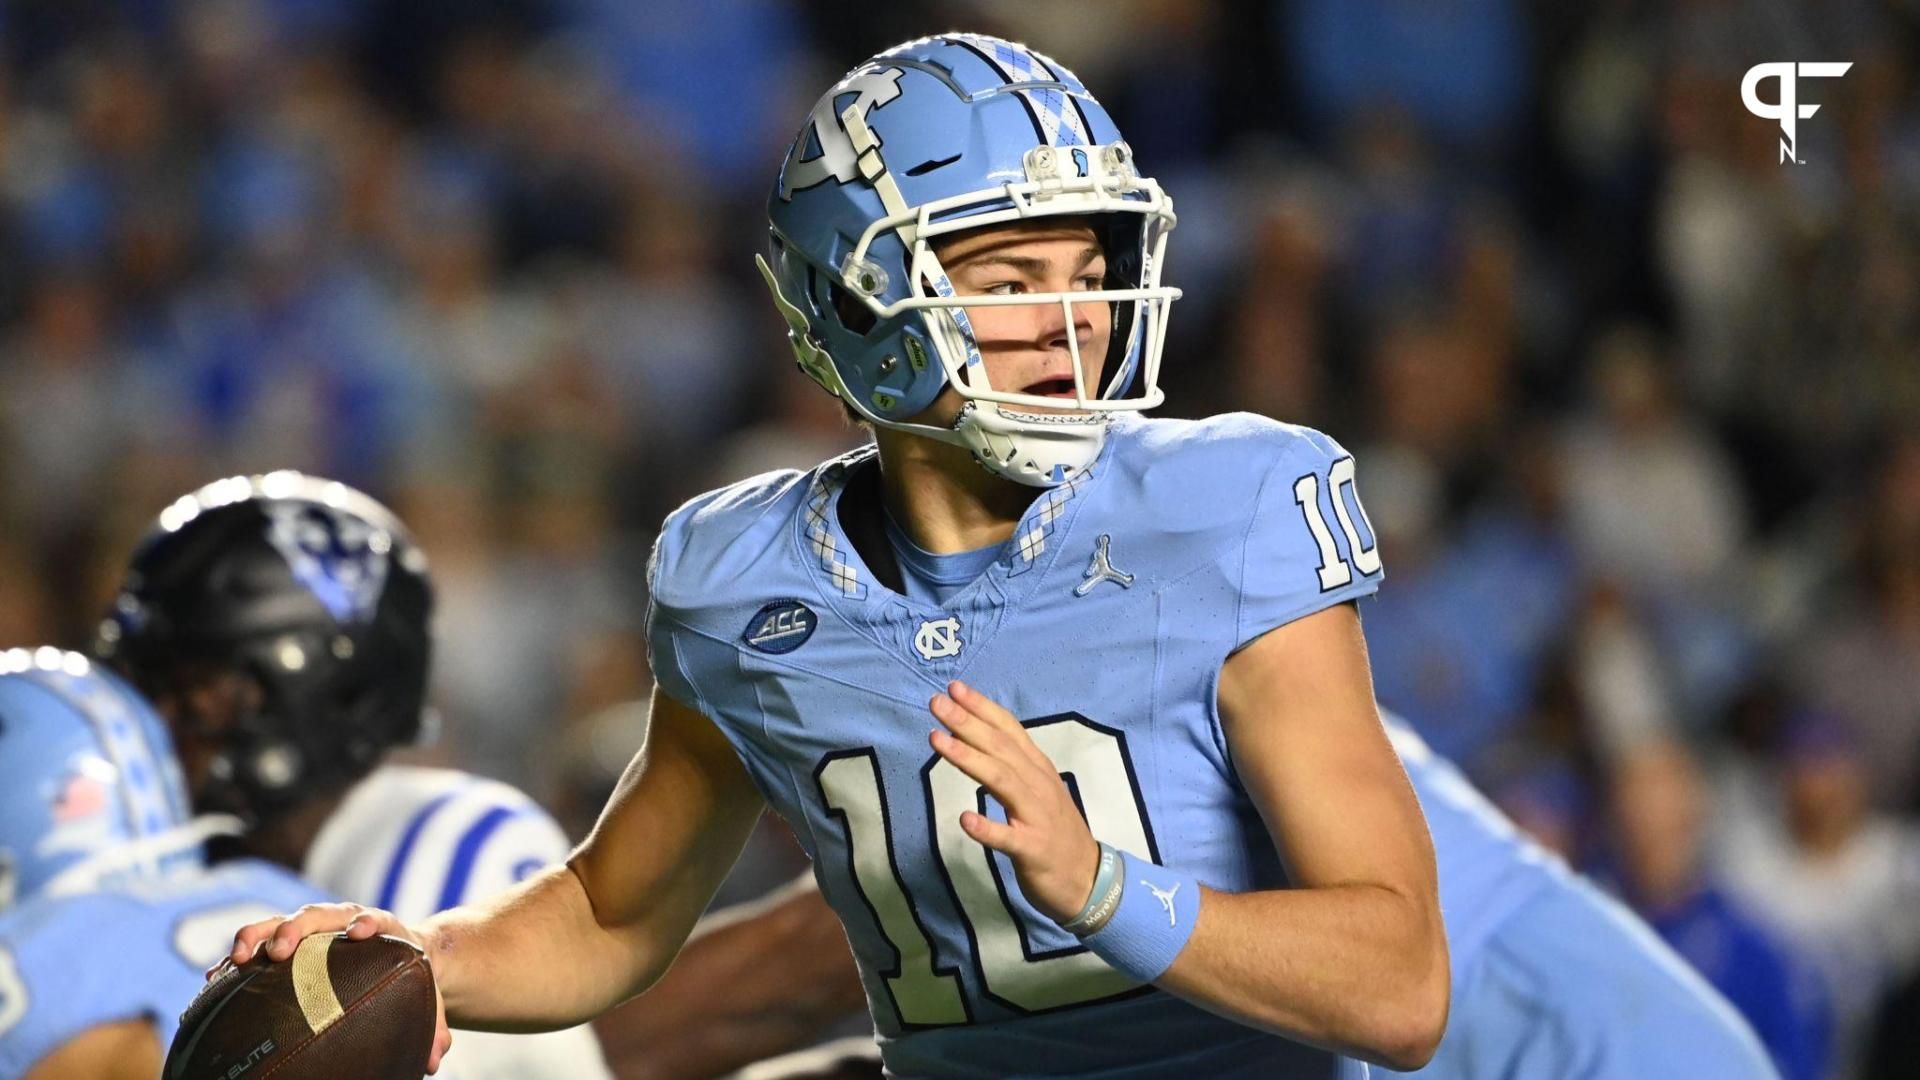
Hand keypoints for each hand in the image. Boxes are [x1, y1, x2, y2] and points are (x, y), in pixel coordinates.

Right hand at [222, 903, 452, 1073]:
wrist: (395, 950)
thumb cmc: (408, 974)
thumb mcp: (427, 996)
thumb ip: (434, 1025)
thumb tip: (437, 1060)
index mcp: (379, 926)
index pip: (371, 918)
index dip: (365, 922)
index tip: (359, 931)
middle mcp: (338, 920)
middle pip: (315, 915)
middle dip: (296, 928)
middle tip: (279, 949)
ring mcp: (309, 929)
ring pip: (277, 922)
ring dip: (256, 935)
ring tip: (237, 958)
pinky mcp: (285, 944)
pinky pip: (255, 946)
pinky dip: (236, 959)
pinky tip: (215, 979)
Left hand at [928, 680, 1100, 924]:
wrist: (1088, 879)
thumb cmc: (1055, 831)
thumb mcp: (1039, 789)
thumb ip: (1013, 764)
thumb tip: (978, 736)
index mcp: (1038, 769)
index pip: (1009, 730)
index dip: (982, 708)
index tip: (954, 688)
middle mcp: (1038, 785)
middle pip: (1000, 748)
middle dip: (967, 723)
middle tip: (937, 702)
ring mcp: (1036, 817)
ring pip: (1001, 781)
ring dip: (969, 759)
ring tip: (937, 741)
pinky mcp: (1033, 849)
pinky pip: (1007, 838)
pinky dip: (987, 828)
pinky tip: (965, 819)